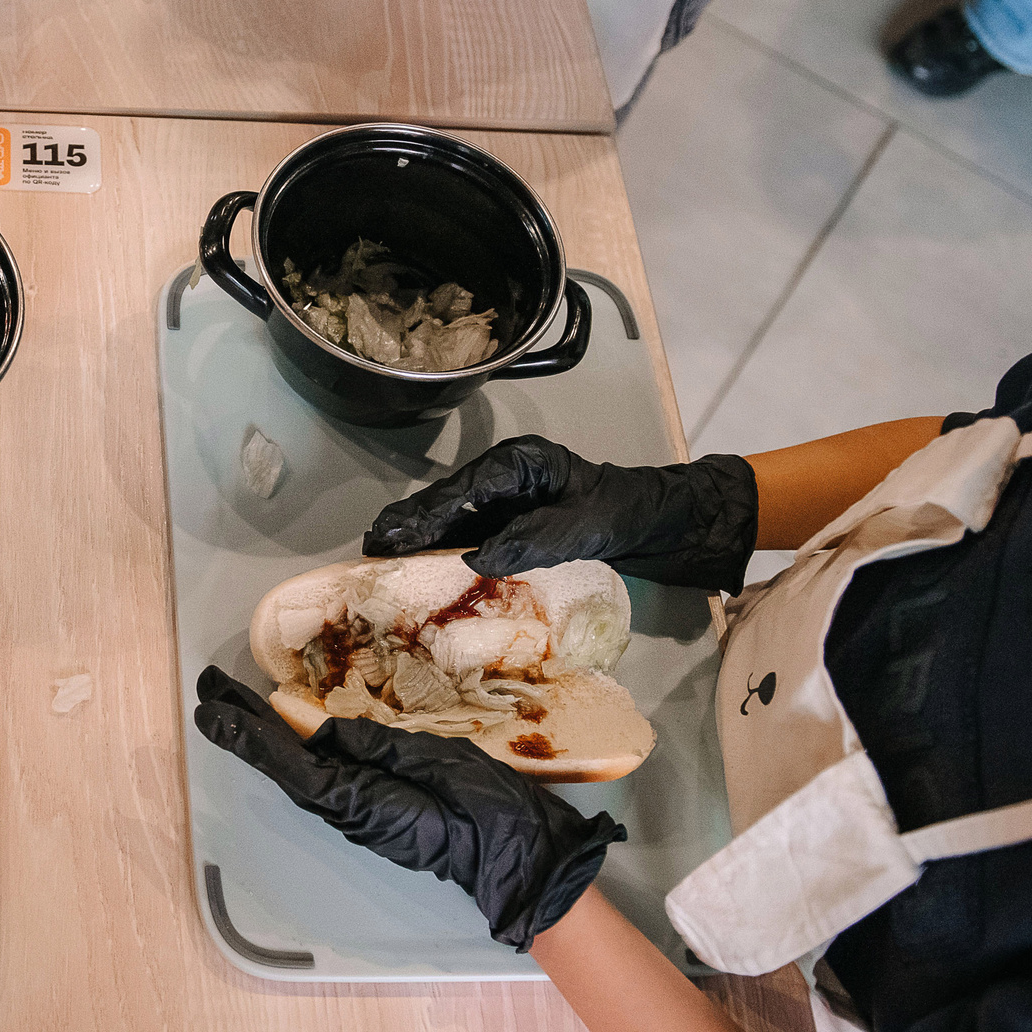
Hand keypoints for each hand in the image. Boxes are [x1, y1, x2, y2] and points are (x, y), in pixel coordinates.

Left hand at [193, 669, 619, 949]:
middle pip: (282, 761)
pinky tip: (283, 728)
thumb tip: (322, 730)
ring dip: (262, 734)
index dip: (246, 734)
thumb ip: (373, 748)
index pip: (286, 760)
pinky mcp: (373, 802)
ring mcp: (358, 804)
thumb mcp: (428, 764)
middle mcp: (346, 803)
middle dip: (242, 727)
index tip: (210, 708)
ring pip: (297, 765)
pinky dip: (294, 745)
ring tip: (230, 701)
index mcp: (355, 797)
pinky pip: (326, 770)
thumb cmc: (479, 807)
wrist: (513, 851)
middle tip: (206, 691)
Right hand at [365, 435, 757, 591]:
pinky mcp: (509, 525)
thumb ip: (532, 540)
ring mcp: (505, 502)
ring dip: (419, 539)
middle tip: (370, 548)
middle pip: (447, 501)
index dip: (424, 514)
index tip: (392, 534)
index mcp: (520, 463)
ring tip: (380, 559)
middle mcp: (505, 478)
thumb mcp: (584, 526)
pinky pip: (468, 537)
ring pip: (452, 519)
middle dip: (409, 524)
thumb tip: (477, 559)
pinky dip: (441, 552)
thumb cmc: (626, 513)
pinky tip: (419, 568)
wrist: (662, 523)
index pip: (463, 490)